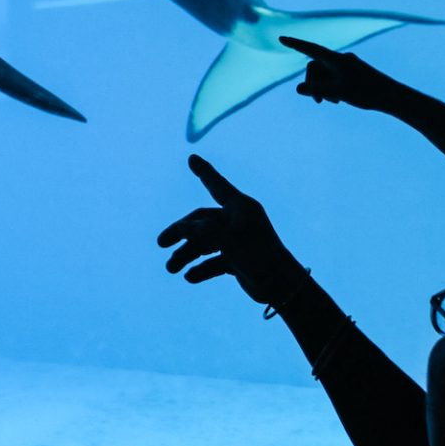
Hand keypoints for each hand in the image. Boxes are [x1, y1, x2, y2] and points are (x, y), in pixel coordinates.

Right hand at [158, 155, 307, 306]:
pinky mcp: (238, 260)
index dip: (204, 172)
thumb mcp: (228, 242)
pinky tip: (190, 277)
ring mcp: (238, 241)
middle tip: (161, 243)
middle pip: (202, 221)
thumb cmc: (260, 257)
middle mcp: (239, 221)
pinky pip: (214, 261)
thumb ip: (202, 232)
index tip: (191, 158)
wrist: (283, 287)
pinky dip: (201, 268)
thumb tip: (182, 228)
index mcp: (241, 208)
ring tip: (171, 268)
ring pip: (205, 243)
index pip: (217, 185)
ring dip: (187, 254)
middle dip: (181, 232)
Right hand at [280, 36, 398, 112]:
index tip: (281, 38)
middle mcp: (341, 59)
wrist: (392, 96)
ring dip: (323, 88)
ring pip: (324, 74)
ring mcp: (347, 65)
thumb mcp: (338, 92)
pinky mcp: (353, 73)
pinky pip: (334, 77)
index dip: (295, 44)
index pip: (311, 49)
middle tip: (318, 102)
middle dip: (313, 83)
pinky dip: (331, 88)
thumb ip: (316, 90)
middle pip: (315, 67)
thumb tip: (297, 88)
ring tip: (334, 102)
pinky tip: (339, 99)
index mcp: (337, 59)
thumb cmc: (366, 93)